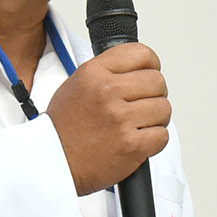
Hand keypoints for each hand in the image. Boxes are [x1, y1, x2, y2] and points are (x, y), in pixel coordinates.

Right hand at [46, 43, 169, 195]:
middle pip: (157, 82)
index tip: (149, 74)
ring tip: (138, 124)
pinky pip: (162, 135)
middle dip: (154, 94)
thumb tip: (138, 69)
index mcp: (94, 73)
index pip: (141, 54)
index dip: (151, 65)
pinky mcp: (131, 145)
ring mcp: (120, 120)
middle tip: (142, 104)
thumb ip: (107, 71)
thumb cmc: (64, 127)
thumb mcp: (77, 84)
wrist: (53, 162)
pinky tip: (138, 140)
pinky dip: (154, 140)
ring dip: (155, 118)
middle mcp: (107, 92)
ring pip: (163, 109)